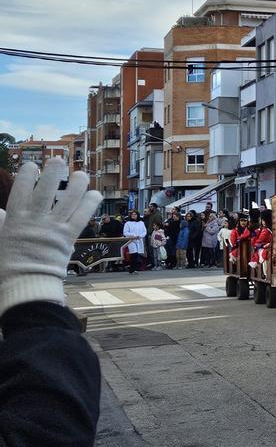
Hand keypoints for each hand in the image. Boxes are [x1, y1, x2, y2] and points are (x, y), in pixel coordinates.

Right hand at [0, 158, 101, 315]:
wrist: (25, 286)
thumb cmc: (7, 264)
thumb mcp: (0, 238)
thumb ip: (0, 222)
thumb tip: (0, 212)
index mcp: (15, 219)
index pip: (21, 189)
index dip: (27, 174)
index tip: (31, 165)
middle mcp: (35, 220)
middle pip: (46, 190)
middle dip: (53, 172)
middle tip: (58, 160)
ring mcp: (53, 228)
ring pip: (68, 200)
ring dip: (76, 185)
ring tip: (81, 174)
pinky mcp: (68, 238)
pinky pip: (82, 217)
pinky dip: (89, 204)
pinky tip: (95, 194)